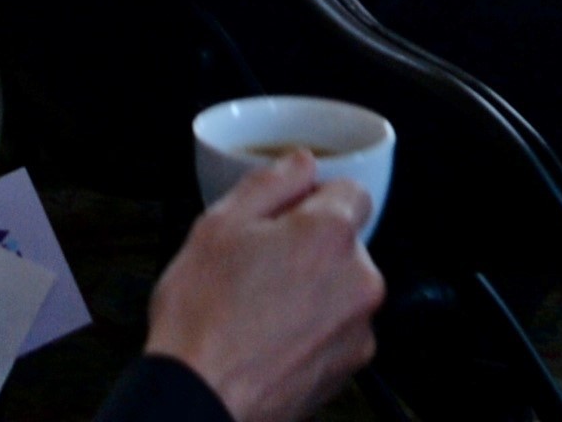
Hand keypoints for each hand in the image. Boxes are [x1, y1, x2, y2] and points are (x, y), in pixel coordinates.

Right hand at [143, 151, 383, 421]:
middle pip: (344, 244)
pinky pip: (336, 329)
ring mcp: (358, 329)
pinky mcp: (350, 367)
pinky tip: (269, 336)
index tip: (285, 216)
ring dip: (311, 290)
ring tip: (258, 307)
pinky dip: (311, 329)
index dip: (313, 199)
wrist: (202, 399)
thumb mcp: (218, 224)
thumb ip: (270, 182)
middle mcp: (359, 279)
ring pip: (340, 288)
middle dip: (308, 247)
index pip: (350, 191)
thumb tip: (300, 164)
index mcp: (330, 234)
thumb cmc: (204, 319)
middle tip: (258, 266)